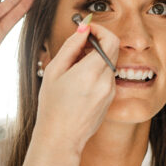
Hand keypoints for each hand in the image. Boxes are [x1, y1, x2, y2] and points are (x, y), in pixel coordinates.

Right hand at [35, 22, 118, 156]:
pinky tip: (79, 82)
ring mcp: (111, 91)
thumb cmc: (53, 106)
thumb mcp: (54, 71)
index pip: (111, 39)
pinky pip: (107, 77)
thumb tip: (83, 28)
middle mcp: (106, 81)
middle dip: (97, 42)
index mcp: (91, 71)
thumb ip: (71, 46)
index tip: (87, 28)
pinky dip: (97, 72)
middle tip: (78, 46)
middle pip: (112, 49)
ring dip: (95, 58)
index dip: (100, 29)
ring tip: (74, 68)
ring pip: (109, 63)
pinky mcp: (110, 99)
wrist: (61, 137)